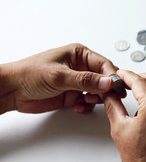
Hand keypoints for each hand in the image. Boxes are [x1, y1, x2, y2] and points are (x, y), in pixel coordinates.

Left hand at [0, 43, 119, 113]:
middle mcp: (81, 68)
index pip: (104, 64)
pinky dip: (87, 106)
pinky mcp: (73, 95)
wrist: (12, 91)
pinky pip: (89, 102)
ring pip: (99, 92)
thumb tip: (107, 82)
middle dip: (107, 90)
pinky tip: (78, 107)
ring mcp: (78, 82)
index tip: (117, 88)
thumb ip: (85, 80)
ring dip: (96, 99)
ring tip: (87, 101)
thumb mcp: (59, 76)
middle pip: (104, 79)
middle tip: (110, 98)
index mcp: (79, 55)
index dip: (113, 77)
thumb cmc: (29, 74)